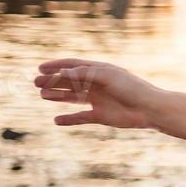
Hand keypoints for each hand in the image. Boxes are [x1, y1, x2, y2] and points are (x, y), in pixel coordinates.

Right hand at [33, 58, 160, 128]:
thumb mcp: (106, 76)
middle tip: (36, 83)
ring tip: (42, 95)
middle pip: (70, 82)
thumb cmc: (132, 88)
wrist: (150, 109)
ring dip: (57, 96)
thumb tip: (61, 73)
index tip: (40, 68)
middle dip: (53, 81)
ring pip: (73, 98)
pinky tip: (56, 120)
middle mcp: (97, 85)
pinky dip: (69, 119)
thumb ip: (84, 74)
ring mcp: (99, 101)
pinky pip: (81, 118)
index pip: (74, 66)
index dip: (56, 66)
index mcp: (100, 71)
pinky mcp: (101, 116)